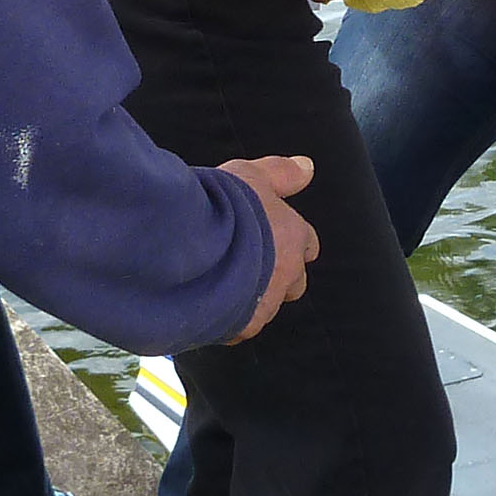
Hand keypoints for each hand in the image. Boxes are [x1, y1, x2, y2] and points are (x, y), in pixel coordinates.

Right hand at [220, 154, 316, 340]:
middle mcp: (285, 274)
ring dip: (251, 297)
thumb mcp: (250, 175)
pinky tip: (206, 303)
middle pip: (294, 282)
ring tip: (221, 283)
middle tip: (248, 263)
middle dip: (278, 276)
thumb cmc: (220, 208)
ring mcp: (263, 305)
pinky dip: (226, 317)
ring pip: (266, 307)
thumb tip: (308, 167)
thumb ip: (281, 173)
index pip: (307, 244)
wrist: (187, 249)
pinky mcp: (238, 328)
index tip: (276, 238)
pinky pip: (237, 327)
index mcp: (293, 237)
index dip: (290, 241)